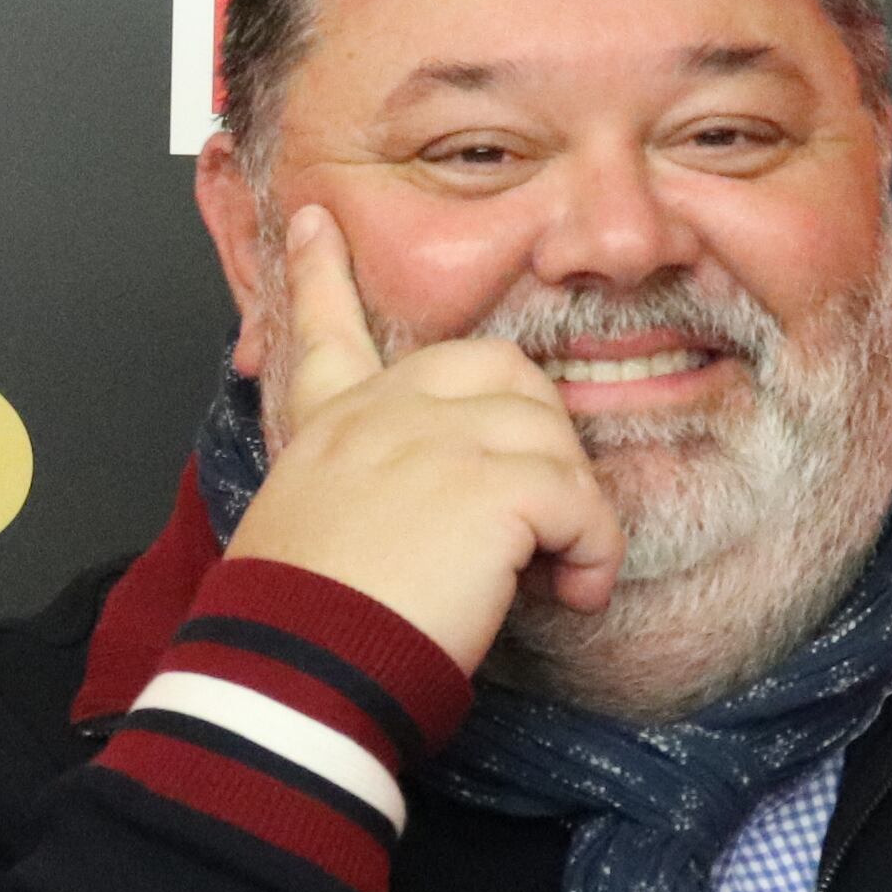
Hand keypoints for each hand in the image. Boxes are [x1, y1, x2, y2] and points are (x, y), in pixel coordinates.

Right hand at [224, 208, 620, 671]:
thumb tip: (426, 518)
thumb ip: (360, 495)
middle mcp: (380, 416)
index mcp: (330, 427)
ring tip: (554, 572)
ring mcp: (434, 441)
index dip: (320, 273)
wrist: (298, 670)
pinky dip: (593, 551)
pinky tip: (568, 591)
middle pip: (499, 370)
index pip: (325, 330)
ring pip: (552, 436)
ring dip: (573, 510)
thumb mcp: (308, 533)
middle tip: (540, 513)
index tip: (315, 221)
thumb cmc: (304, 626)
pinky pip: (579, 499)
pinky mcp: (489, 488)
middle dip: (540, 432)